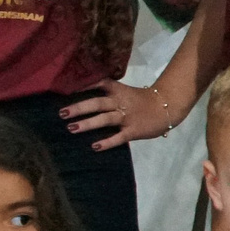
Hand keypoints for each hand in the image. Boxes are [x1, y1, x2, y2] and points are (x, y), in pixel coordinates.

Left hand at [60, 79, 181, 151]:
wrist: (167, 107)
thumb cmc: (144, 101)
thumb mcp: (126, 93)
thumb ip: (110, 95)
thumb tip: (87, 98)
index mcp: (119, 91)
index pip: (100, 84)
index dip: (84, 86)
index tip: (67, 89)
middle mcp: (120, 103)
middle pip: (97, 103)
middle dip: (79, 108)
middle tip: (62, 113)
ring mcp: (127, 117)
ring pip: (105, 119)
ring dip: (87, 124)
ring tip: (71, 128)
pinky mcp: (133, 130)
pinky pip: (118, 137)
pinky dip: (107, 142)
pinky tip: (95, 147)